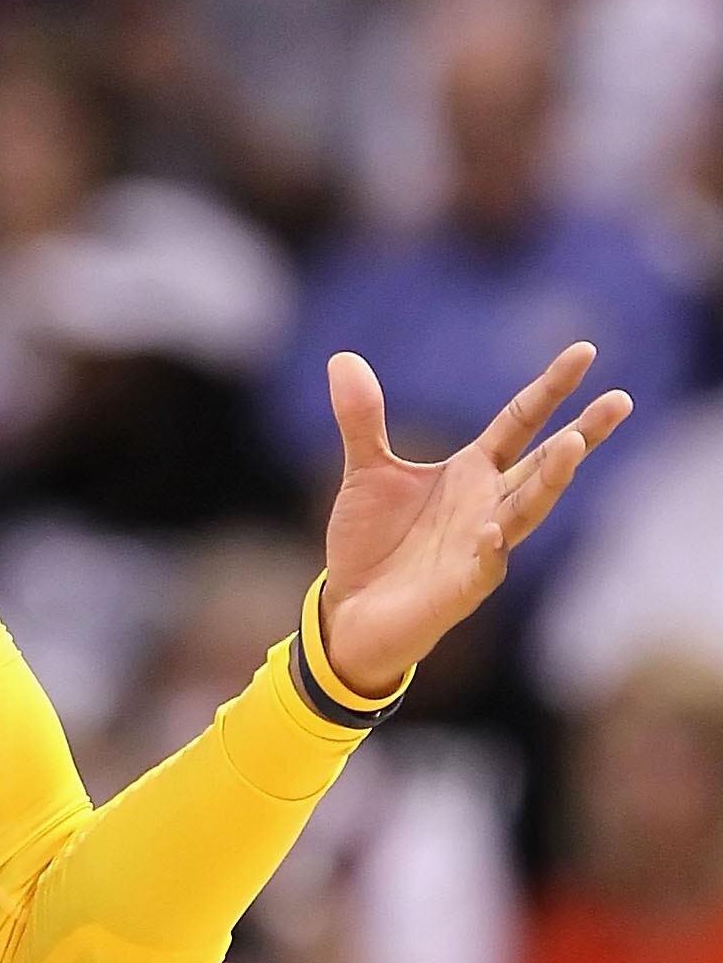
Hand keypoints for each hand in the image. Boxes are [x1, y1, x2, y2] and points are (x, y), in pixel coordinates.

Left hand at [317, 343, 631, 697]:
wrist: (349, 611)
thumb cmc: (370, 542)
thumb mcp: (364, 471)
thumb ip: (362, 418)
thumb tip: (342, 358)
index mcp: (472, 470)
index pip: (521, 421)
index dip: (551, 388)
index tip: (585, 351)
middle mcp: (488, 504)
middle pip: (544, 463)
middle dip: (581, 433)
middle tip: (621, 400)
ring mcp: (482, 546)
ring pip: (526, 510)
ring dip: (550, 481)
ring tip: (573, 447)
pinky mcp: (462, 588)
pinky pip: (486, 567)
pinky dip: (492, 549)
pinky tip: (496, 531)